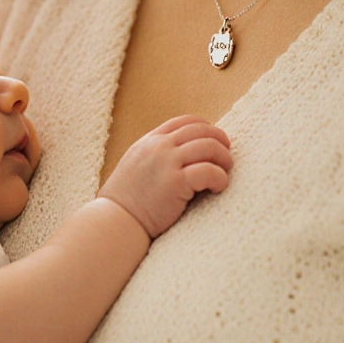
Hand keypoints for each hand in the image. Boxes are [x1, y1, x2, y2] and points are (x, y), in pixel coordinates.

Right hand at [98, 115, 232, 237]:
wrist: (116, 221)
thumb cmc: (127, 200)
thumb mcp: (137, 164)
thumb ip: (156, 154)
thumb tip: (184, 153)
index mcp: (150, 141)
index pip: (186, 121)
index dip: (207, 128)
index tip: (216, 142)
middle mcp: (159, 146)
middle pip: (202, 131)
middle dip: (220, 141)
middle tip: (227, 158)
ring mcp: (167, 163)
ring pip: (209, 147)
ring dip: (224, 159)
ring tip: (225, 172)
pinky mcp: (176, 183)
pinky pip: (209, 171)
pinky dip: (220, 178)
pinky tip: (219, 187)